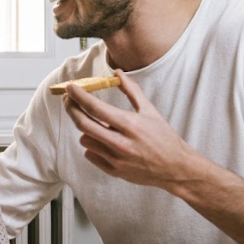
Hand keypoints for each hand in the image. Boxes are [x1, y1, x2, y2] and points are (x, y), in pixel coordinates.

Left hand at [63, 70, 204, 189]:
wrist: (175, 167)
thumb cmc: (164, 138)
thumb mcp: (150, 110)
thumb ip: (131, 90)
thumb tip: (117, 73)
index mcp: (129, 124)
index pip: (95, 107)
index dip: (79, 96)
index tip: (70, 87)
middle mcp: (120, 142)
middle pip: (83, 124)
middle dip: (72, 109)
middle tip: (69, 100)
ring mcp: (115, 159)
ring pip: (85, 139)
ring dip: (87, 129)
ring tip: (97, 124)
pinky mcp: (113, 171)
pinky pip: (90, 154)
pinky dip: (93, 145)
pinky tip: (103, 140)